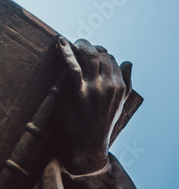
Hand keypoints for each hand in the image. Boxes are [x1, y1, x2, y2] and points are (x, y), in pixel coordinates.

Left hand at [55, 38, 131, 173]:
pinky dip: (66, 52)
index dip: (99, 52)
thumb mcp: (119, 104)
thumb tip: (128, 61)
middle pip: (100, 54)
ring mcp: (94, 88)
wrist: (86, 147)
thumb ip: (127, 82)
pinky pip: (73, 67)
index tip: (88, 50)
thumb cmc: (101, 124)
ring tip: (68, 43)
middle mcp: (110, 85)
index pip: (111, 58)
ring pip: (88, 56)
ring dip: (78, 46)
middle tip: (77, 44)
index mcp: (120, 87)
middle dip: (88, 45)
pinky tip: (60, 42)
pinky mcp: (77, 92)